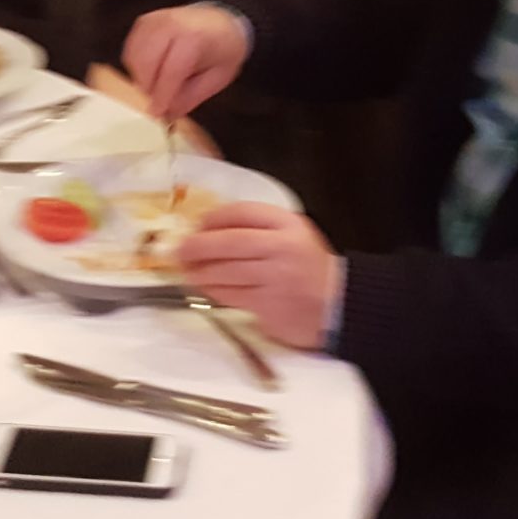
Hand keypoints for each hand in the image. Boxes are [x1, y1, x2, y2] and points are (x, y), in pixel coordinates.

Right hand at [121, 5, 249, 118]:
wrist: (221, 21)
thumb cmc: (223, 50)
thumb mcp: (217, 78)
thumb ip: (191, 97)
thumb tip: (166, 113)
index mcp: (195, 37)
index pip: (171, 70)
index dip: (162, 94)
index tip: (158, 112)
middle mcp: (170, 24)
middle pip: (146, 62)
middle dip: (150, 86)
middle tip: (160, 99)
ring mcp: (153, 21)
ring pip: (134, 57)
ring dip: (142, 77)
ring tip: (159, 84)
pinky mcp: (143, 23)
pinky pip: (130, 50)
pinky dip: (136, 66)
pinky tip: (152, 72)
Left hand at [176, 203, 341, 350]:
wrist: (338, 305)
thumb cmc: (308, 267)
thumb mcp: (292, 235)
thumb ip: (259, 228)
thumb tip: (208, 228)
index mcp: (288, 224)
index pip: (242, 212)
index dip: (214, 218)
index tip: (197, 225)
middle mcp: (282, 248)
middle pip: (230, 242)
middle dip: (199, 246)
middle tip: (179, 250)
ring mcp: (276, 278)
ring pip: (226, 272)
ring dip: (201, 272)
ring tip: (188, 271)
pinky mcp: (269, 305)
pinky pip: (232, 296)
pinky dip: (214, 291)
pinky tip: (207, 288)